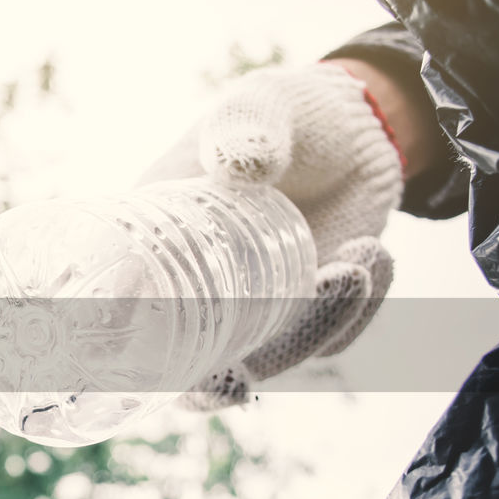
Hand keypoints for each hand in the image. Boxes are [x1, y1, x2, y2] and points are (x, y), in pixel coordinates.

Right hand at [140, 63, 403, 408]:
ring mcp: (259, 307)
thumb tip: (241, 163)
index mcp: (162, 245)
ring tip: (358, 263)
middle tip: (232, 384)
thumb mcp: (259, 109)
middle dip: (209, 389)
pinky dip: (358, 309)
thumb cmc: (285, 111)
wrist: (357, 126)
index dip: (123, 346)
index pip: (127, 307)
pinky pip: (331, 336)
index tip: (143, 356)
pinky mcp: (314, 310)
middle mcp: (204, 289)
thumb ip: (246, 130)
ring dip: (314, 327)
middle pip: (190, 367)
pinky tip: (374, 254)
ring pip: (273, 356)